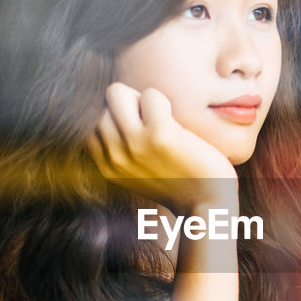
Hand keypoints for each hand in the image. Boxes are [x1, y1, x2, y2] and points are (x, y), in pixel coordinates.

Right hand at [87, 83, 237, 214]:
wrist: (207, 206)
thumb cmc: (179, 185)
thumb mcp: (138, 174)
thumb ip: (122, 152)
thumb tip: (116, 112)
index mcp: (107, 167)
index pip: (92, 125)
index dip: (116, 119)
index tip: (138, 129)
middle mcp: (115, 157)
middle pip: (103, 106)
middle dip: (126, 105)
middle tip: (151, 120)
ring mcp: (135, 146)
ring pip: (117, 94)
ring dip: (141, 100)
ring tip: (160, 119)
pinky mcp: (160, 136)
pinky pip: (150, 95)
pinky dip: (162, 100)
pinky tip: (174, 120)